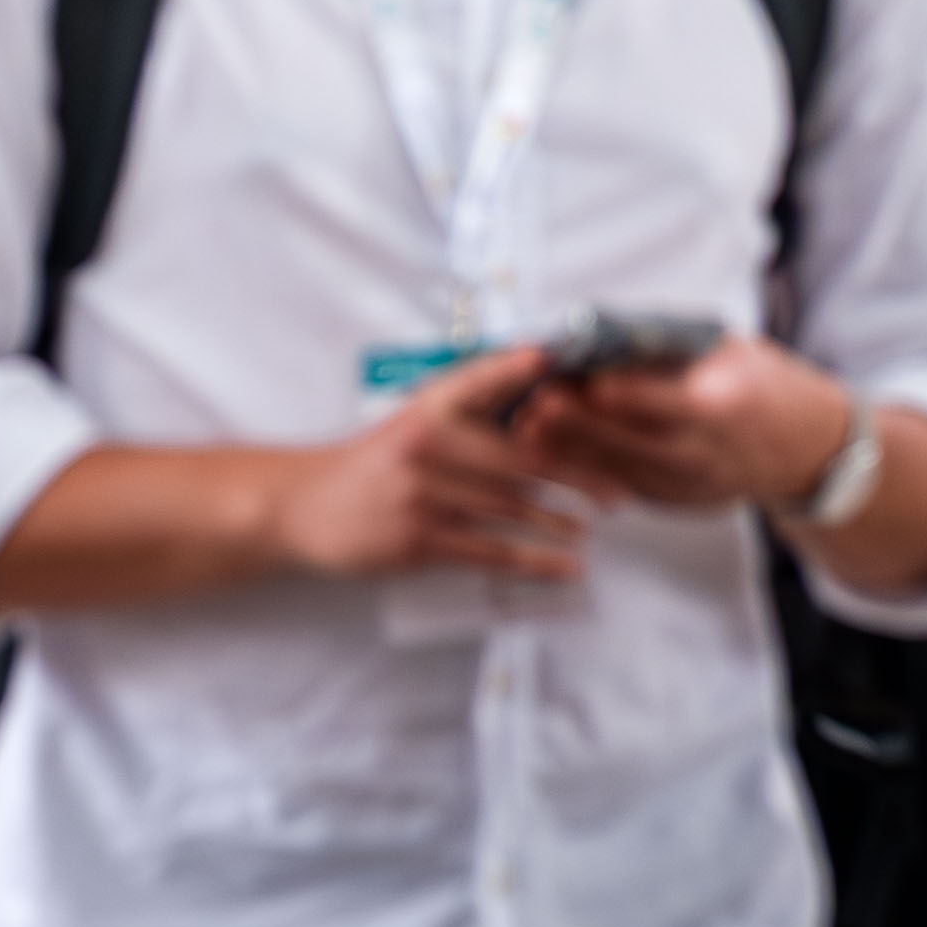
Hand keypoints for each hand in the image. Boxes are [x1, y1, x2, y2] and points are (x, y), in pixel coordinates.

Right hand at [266, 355, 594, 585]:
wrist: (310, 506)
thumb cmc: (374, 464)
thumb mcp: (411, 423)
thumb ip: (465, 414)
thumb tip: (536, 404)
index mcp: (426, 409)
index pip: (479, 380)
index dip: (516, 369)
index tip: (555, 361)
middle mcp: (426, 444)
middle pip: (516, 458)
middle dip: (573, 476)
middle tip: (615, 490)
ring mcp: (423, 493)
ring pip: (509, 506)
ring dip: (558, 520)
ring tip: (591, 527)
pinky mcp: (420, 538)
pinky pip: (490, 550)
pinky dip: (534, 560)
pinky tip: (563, 566)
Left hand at [535, 334, 861, 522]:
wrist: (806, 449)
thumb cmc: (762, 384)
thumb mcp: (727, 351)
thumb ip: (668, 348)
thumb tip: (602, 333)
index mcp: (724, 406)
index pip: (666, 402)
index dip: (623, 395)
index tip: (583, 383)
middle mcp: (706, 453)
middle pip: (633, 441)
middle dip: (580, 425)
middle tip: (533, 405)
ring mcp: (692, 485)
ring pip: (621, 470)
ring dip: (571, 451)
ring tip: (525, 430)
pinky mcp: (679, 501)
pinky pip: (628, 486)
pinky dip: (589, 470)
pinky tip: (551, 454)